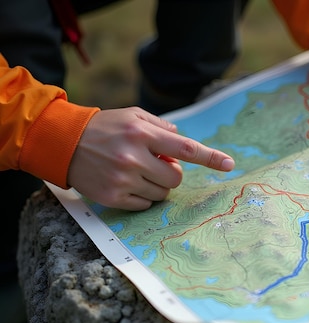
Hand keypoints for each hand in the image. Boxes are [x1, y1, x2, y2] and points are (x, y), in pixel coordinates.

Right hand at [67, 107, 234, 210]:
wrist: (63, 142)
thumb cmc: (104, 127)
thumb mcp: (133, 116)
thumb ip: (161, 126)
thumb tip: (182, 141)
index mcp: (143, 133)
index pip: (186, 149)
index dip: (210, 157)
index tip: (229, 164)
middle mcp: (134, 157)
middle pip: (176, 178)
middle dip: (171, 173)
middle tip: (155, 164)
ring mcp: (123, 178)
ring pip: (162, 193)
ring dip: (157, 184)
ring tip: (137, 171)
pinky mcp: (113, 196)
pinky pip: (145, 204)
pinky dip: (142, 195)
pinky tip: (126, 182)